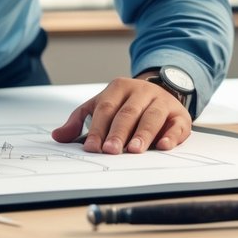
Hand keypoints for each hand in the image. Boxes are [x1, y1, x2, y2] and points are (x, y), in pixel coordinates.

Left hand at [50, 76, 191, 153]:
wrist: (161, 90)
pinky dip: (170, 136)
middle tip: (111, 151)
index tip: (92, 147)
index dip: (98, 128)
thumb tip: (58, 136)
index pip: (106, 108)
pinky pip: (176, 125)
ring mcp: (162, 101)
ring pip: (152, 117)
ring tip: (134, 150)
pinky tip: (163, 146)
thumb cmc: (127, 104)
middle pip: (128, 113)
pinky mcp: (179, 114)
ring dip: (143, 134)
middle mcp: (142, 91)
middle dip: (118, 133)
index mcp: (120, 87)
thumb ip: (80, 120)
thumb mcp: (102, 105)